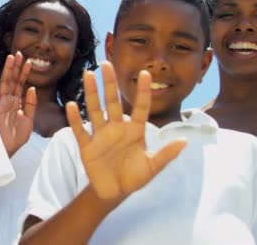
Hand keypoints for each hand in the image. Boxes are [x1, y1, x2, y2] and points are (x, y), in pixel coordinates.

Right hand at [0, 52, 36, 156]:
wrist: (9, 149)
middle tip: (20, 53)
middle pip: (12, 80)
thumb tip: (32, 88)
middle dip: (16, 67)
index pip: (21, 84)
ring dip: (8, 69)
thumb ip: (31, 104)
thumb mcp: (30, 120)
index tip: (30, 61)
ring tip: (12, 57)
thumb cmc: (18, 137)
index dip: (25, 73)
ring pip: (4, 82)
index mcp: (18, 102)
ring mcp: (1, 102)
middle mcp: (9, 100)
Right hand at [67, 62, 185, 199]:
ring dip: (91, 93)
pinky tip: (72, 105)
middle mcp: (116, 128)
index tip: (145, 73)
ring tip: (87, 75)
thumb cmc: (134, 177)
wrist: (114, 192)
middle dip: (109, 83)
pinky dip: (76, 119)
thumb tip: (185, 141)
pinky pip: (80, 130)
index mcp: (135, 130)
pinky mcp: (87, 146)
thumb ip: (166, 154)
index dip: (143, 91)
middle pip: (113, 102)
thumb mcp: (152, 167)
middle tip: (106, 64)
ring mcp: (101, 135)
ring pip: (95, 110)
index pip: (140, 107)